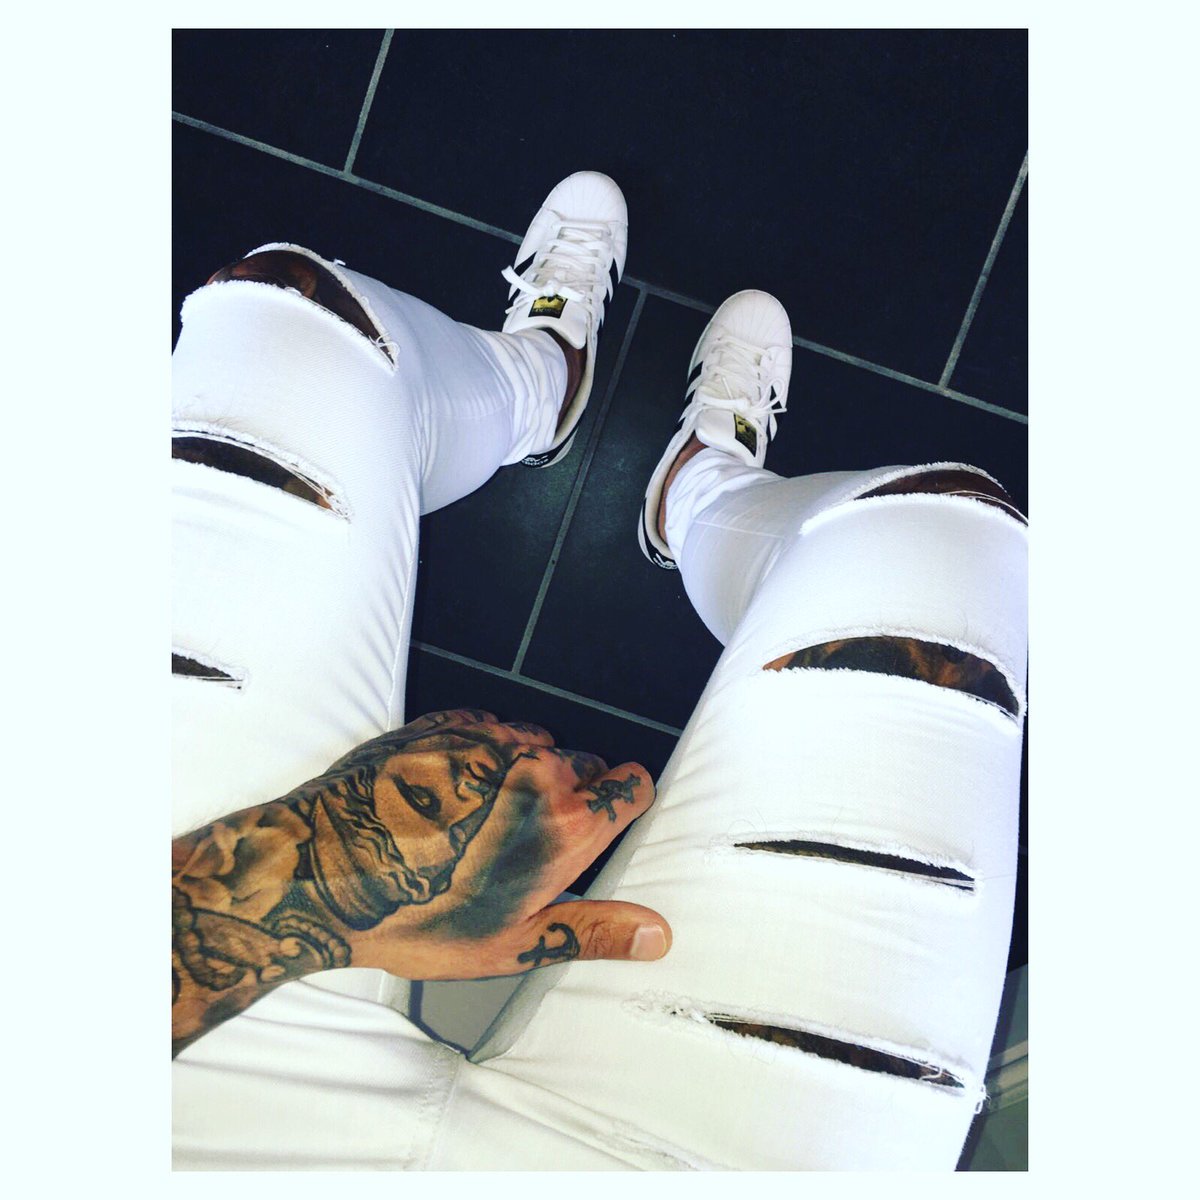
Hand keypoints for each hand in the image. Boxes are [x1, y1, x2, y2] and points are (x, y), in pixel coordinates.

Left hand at [172, 710, 669, 1052]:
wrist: (321, 870)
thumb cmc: (414, 914)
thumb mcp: (513, 943)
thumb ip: (595, 929)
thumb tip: (657, 934)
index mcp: (564, 825)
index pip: (633, 784)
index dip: (625, 801)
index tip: (609, 815)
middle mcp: (537, 770)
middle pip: (586, 765)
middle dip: (571, 795)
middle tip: (527, 839)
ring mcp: (491, 739)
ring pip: (538, 744)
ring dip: (526, 772)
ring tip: (483, 818)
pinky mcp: (449, 722)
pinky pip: (491, 728)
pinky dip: (484, 754)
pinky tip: (452, 794)